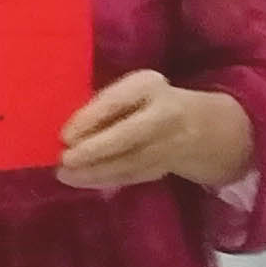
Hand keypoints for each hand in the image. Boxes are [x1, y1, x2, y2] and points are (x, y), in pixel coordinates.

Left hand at [55, 70, 249, 191]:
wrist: (200, 124)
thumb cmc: (149, 101)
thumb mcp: (131, 91)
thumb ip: (105, 105)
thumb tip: (68, 131)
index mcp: (149, 85)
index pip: (117, 102)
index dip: (90, 119)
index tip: (64, 135)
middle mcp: (164, 113)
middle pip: (128, 136)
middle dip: (94, 151)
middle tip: (65, 160)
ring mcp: (169, 143)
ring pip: (129, 161)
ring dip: (95, 171)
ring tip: (66, 175)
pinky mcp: (165, 167)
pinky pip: (132, 176)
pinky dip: (106, 180)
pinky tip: (83, 181)